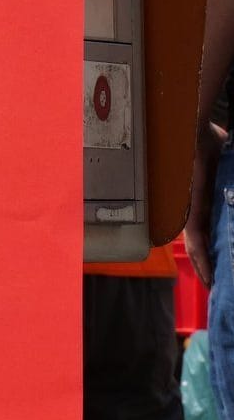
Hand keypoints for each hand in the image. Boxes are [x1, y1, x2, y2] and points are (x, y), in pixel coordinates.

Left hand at [187, 122, 226, 287]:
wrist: (193, 131)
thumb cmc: (208, 139)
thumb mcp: (226, 161)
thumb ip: (230, 172)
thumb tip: (233, 170)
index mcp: (203, 198)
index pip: (208, 229)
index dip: (215, 248)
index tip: (222, 266)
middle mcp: (194, 207)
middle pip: (204, 242)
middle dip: (213, 263)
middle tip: (220, 284)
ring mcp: (190, 211)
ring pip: (199, 248)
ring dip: (208, 268)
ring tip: (216, 288)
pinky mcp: (190, 213)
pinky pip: (196, 243)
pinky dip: (203, 262)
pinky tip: (209, 278)